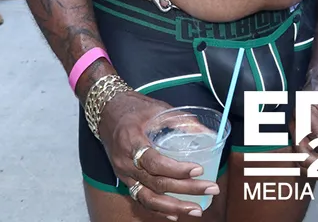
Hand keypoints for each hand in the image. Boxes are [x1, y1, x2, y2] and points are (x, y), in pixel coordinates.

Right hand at [96, 90, 219, 217]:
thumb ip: (179, 120)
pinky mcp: (125, 180)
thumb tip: (204, 131)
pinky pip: (141, 199)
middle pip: (156, 183)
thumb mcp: (156, 108)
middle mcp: (126, 162)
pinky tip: (175, 214)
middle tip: (210, 188)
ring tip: (196, 210)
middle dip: (186, 189)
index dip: (177, 169)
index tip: (198, 170)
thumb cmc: (133, 109)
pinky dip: (158, 209)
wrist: (107, 113)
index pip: (154, 162)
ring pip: (148, 198)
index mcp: (132, 141)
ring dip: (174, 207)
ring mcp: (124, 174)